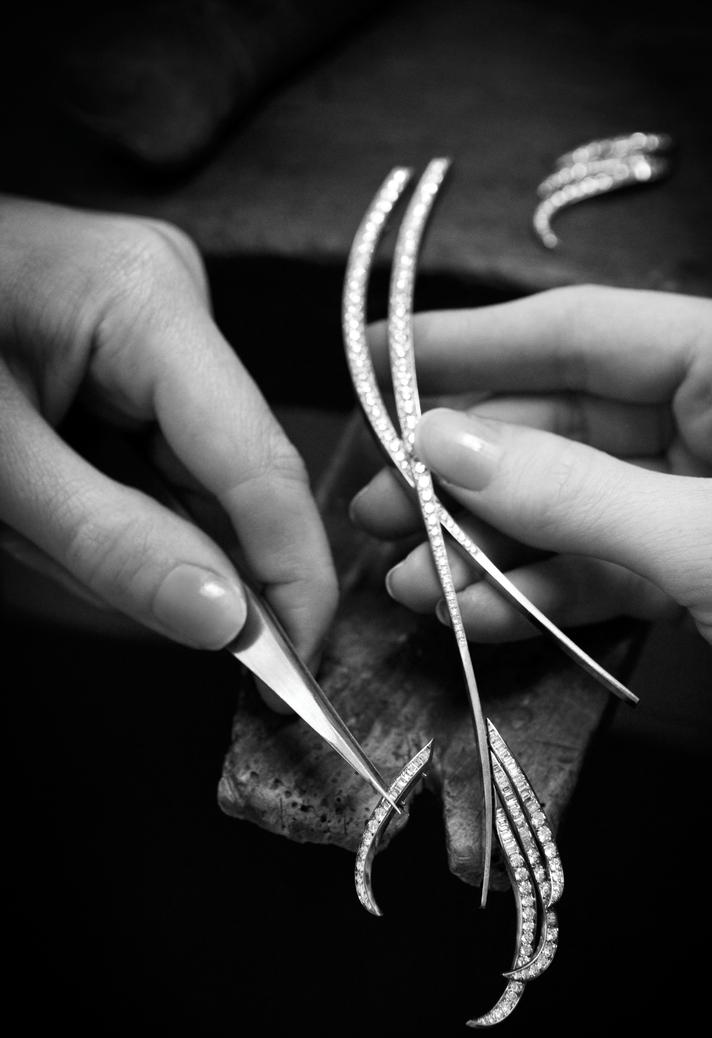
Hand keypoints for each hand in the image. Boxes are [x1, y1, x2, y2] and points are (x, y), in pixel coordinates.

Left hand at [0, 196, 336, 660]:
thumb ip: (108, 543)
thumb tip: (225, 621)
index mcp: (149, 302)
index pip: (262, 467)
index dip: (292, 578)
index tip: (295, 674)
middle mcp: (177, 302)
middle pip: (228, 480)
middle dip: (170, 559)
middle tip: (78, 576)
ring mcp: (160, 325)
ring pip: (190, 481)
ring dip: (124, 534)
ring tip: (29, 515)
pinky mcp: (137, 352)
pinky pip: (155, 460)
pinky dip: (109, 507)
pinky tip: (45, 499)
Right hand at [350, 285, 711, 699]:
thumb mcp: (711, 541)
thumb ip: (574, 493)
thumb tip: (445, 445)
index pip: (588, 332)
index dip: (477, 344)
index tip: (387, 360)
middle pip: (565, 423)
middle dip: (466, 468)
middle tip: (377, 497)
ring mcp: (705, 501)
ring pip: (572, 507)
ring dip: (486, 545)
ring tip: (406, 575)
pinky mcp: (697, 572)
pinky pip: (600, 570)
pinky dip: (535, 594)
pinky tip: (470, 611)